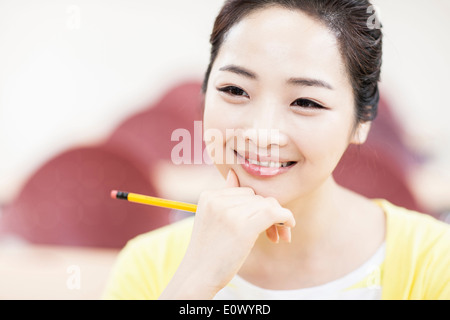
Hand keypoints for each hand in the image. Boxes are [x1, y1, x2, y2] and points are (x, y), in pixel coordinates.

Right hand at [159, 169, 294, 299]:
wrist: (198, 276)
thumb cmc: (208, 251)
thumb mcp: (210, 218)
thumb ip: (224, 196)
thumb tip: (233, 173)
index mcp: (208, 196)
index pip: (245, 191)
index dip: (257, 206)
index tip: (262, 224)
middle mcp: (217, 200)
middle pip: (257, 197)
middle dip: (268, 213)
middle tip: (272, 235)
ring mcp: (229, 212)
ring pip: (266, 204)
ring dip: (276, 219)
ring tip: (274, 237)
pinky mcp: (243, 226)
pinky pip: (274, 212)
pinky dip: (285, 217)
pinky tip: (288, 226)